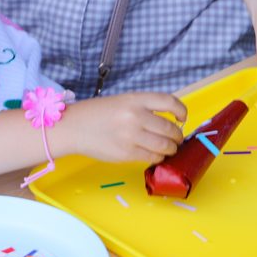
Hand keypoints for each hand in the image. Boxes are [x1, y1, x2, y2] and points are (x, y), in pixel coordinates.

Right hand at [60, 93, 185, 164]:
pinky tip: (154, 155)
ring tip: (168, 149)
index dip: (181, 111)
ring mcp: (131, 136)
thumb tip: (169, 123)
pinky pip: (152, 157)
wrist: (74, 127)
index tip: (182, 118)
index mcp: (135, 100)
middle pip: (170, 129)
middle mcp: (135, 116)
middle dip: (177, 136)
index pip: (169, 102)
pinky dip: (157, 157)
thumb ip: (144, 109)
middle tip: (176, 139)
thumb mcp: (123, 101)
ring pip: (164, 146)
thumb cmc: (98, 114)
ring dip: (170, 149)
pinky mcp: (126, 153)